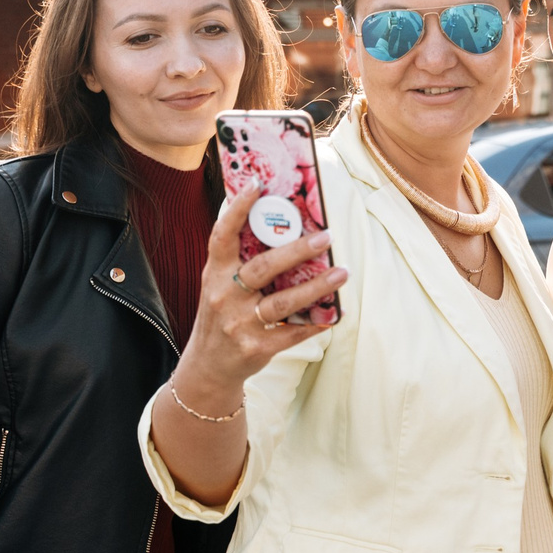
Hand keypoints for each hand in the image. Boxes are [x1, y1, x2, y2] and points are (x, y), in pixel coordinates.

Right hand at [168, 190, 347, 410]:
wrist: (208, 367)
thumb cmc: (221, 315)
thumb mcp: (218, 285)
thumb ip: (239, 259)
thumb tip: (275, 221)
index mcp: (214, 274)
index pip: (222, 235)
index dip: (237, 209)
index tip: (258, 185)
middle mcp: (224, 296)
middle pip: (263, 268)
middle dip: (297, 250)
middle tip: (326, 236)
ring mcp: (240, 324)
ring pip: (283, 302)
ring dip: (317, 286)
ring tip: (343, 272)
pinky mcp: (257, 347)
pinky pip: (293, 332)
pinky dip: (318, 321)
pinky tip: (337, 310)